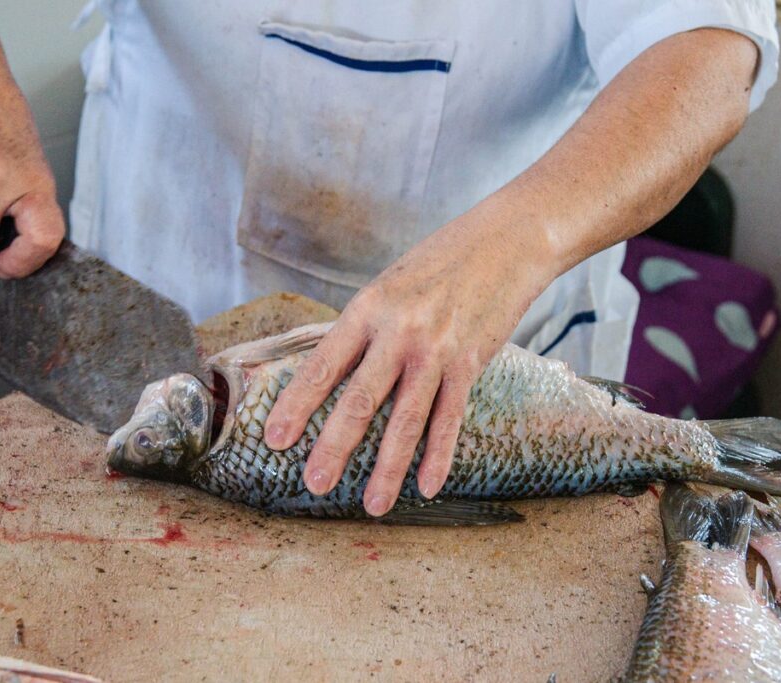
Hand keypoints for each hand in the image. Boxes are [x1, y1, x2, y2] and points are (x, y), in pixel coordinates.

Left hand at [263, 195, 558, 515]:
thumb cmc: (440, 263)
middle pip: (360, 399)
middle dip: (334, 447)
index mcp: (367, 308)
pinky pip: (450, 419)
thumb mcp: (389, 285)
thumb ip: (365, 328)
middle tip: (314, 483)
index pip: (323, 364)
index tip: (275, 438)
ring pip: (406, 420)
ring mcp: (437, 350)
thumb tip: (334, 372)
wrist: (506, 241)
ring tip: (372, 504)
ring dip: (387, 467)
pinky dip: (438, 456)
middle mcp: (398, 331)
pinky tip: (426, 486)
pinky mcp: (470, 363)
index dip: (297, 404)